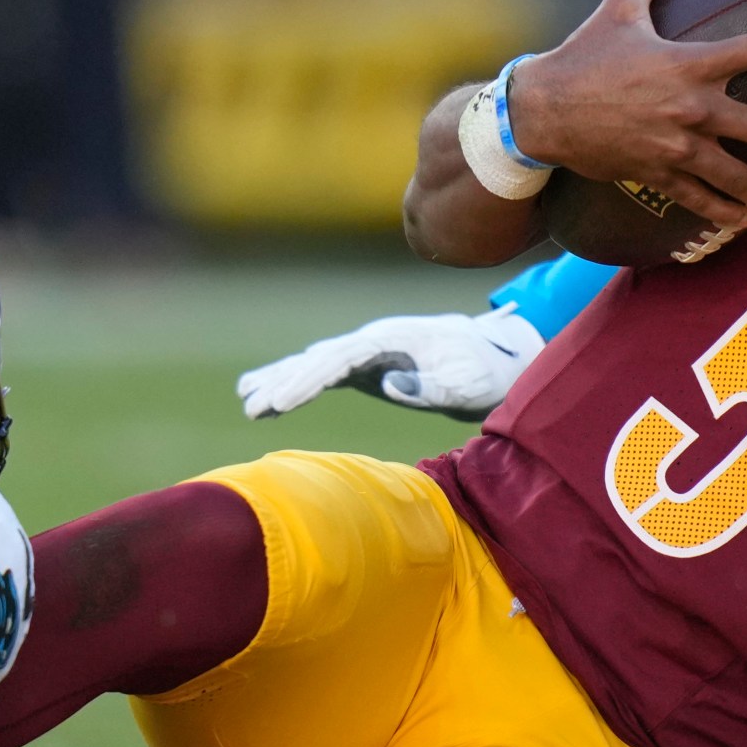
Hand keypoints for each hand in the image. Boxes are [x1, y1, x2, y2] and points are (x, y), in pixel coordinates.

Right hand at [235, 306, 545, 420]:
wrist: (499, 359)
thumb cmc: (486, 372)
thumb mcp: (468, 384)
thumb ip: (430, 386)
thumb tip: (388, 384)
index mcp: (393, 338)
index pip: (341, 357)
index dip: (308, 379)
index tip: (282, 402)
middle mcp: (374, 340)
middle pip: (320, 358)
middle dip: (285, 382)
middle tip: (252, 408)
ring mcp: (369, 352)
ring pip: (316, 362)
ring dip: (282, 380)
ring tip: (247, 400)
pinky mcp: (368, 368)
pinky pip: (324, 374)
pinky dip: (295, 383)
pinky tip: (267, 396)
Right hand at [508, 0, 746, 230]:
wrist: (543, 110)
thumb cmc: (581, 56)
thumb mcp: (616, 8)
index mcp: (689, 63)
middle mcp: (692, 108)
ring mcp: (677, 147)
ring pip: (737, 176)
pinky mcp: (657, 174)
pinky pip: (699, 200)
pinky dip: (723, 213)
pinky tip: (741, 220)